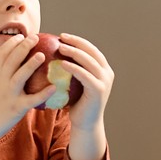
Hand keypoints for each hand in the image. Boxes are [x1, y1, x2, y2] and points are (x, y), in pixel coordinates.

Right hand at [0, 34, 50, 159]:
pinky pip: (32, 100)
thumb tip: (8, 67)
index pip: (1, 54)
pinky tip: (53, 87)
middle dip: (23, 46)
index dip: (11, 43)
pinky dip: (43, 93)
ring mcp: (8, 95)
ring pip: (20, 76)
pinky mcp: (16, 108)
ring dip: (31, 64)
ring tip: (42, 55)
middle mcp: (0, 82)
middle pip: (11, 60)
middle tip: (34, 38)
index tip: (20, 36)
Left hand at [55, 34, 111, 159]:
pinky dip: (73, 67)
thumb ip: (72, 69)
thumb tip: (53, 53)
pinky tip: (62, 63)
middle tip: (61, 37)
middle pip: (91, 51)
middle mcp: (107, 73)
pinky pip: (85, 75)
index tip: (62, 36)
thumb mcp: (75, 83)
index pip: (91, 49)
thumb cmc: (76, 103)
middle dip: (76, 42)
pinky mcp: (99, 90)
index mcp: (103, 69)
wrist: (85, 123)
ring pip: (89, 61)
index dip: (78, 40)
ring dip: (74, 52)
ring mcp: (105, 81)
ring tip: (60, 47)